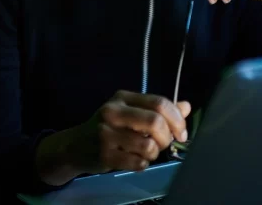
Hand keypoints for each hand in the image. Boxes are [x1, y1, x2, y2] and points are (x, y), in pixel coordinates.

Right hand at [36, 91, 189, 184]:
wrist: (75, 146)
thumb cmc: (108, 128)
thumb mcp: (131, 113)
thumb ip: (158, 110)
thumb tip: (186, 106)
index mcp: (123, 97)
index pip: (159, 102)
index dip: (177, 119)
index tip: (182, 133)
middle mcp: (113, 111)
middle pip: (155, 122)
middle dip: (167, 137)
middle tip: (164, 144)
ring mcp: (106, 133)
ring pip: (148, 145)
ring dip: (154, 153)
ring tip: (145, 152)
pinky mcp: (104, 154)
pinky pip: (137, 162)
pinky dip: (142, 164)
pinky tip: (134, 160)